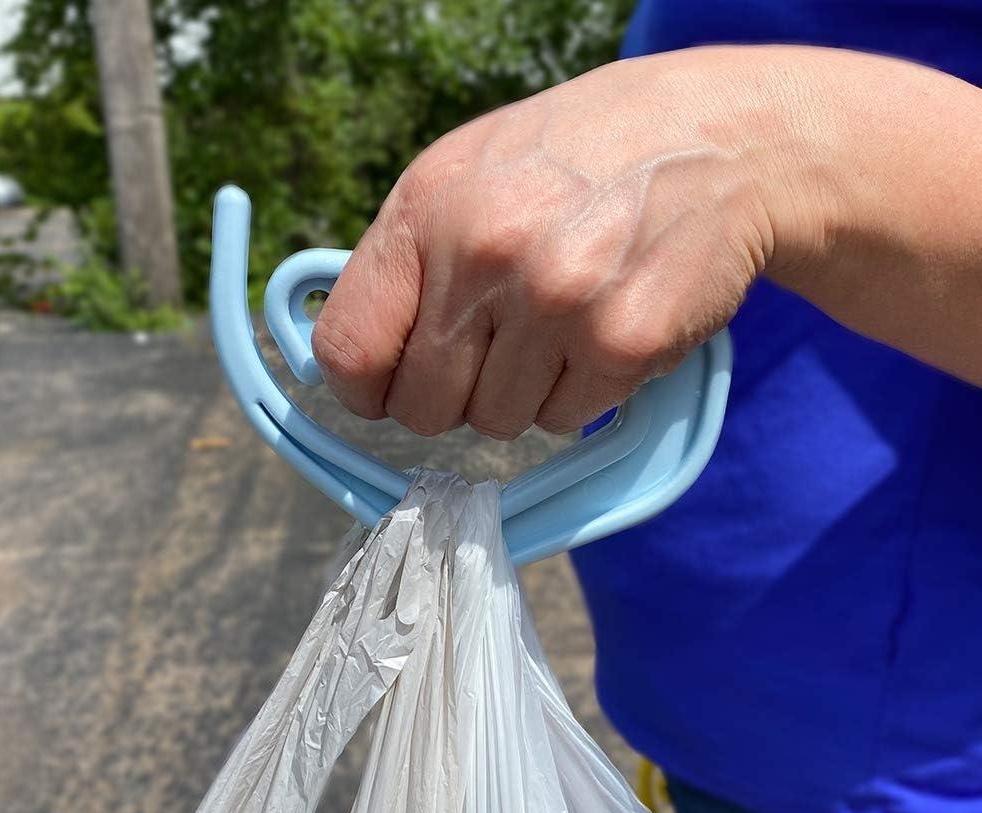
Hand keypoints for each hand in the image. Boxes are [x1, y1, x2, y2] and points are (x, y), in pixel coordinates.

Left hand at [312, 46, 981, 436]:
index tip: (386, 391)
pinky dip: (575, 393)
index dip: (364, 390)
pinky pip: (562, 421)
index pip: (351, 351)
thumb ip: (403, 263)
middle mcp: (488, 256)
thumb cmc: (574, 159)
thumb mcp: (464, 175)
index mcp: (429, 211)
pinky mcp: (624, 344)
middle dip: (452, 396)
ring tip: (557, 324)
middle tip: (493, 351)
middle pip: (424, 409)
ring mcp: (559, 304)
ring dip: (521, 393)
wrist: (712, 139)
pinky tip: (598, 330)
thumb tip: (355, 364)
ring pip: (497, 423)